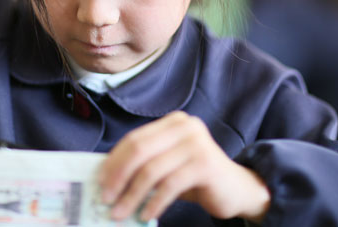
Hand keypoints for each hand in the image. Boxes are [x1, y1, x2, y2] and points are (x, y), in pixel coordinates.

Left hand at [98, 111, 269, 222]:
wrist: (238, 189)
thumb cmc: (196, 178)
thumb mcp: (168, 164)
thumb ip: (144, 163)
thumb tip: (106, 178)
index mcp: (172, 122)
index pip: (134, 139)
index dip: (114, 161)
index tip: (99, 181)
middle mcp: (185, 126)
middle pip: (139, 150)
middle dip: (118, 176)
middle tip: (105, 198)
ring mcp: (196, 144)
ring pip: (152, 170)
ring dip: (132, 195)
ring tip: (120, 213)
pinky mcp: (205, 164)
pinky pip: (169, 185)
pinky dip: (154, 203)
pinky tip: (146, 215)